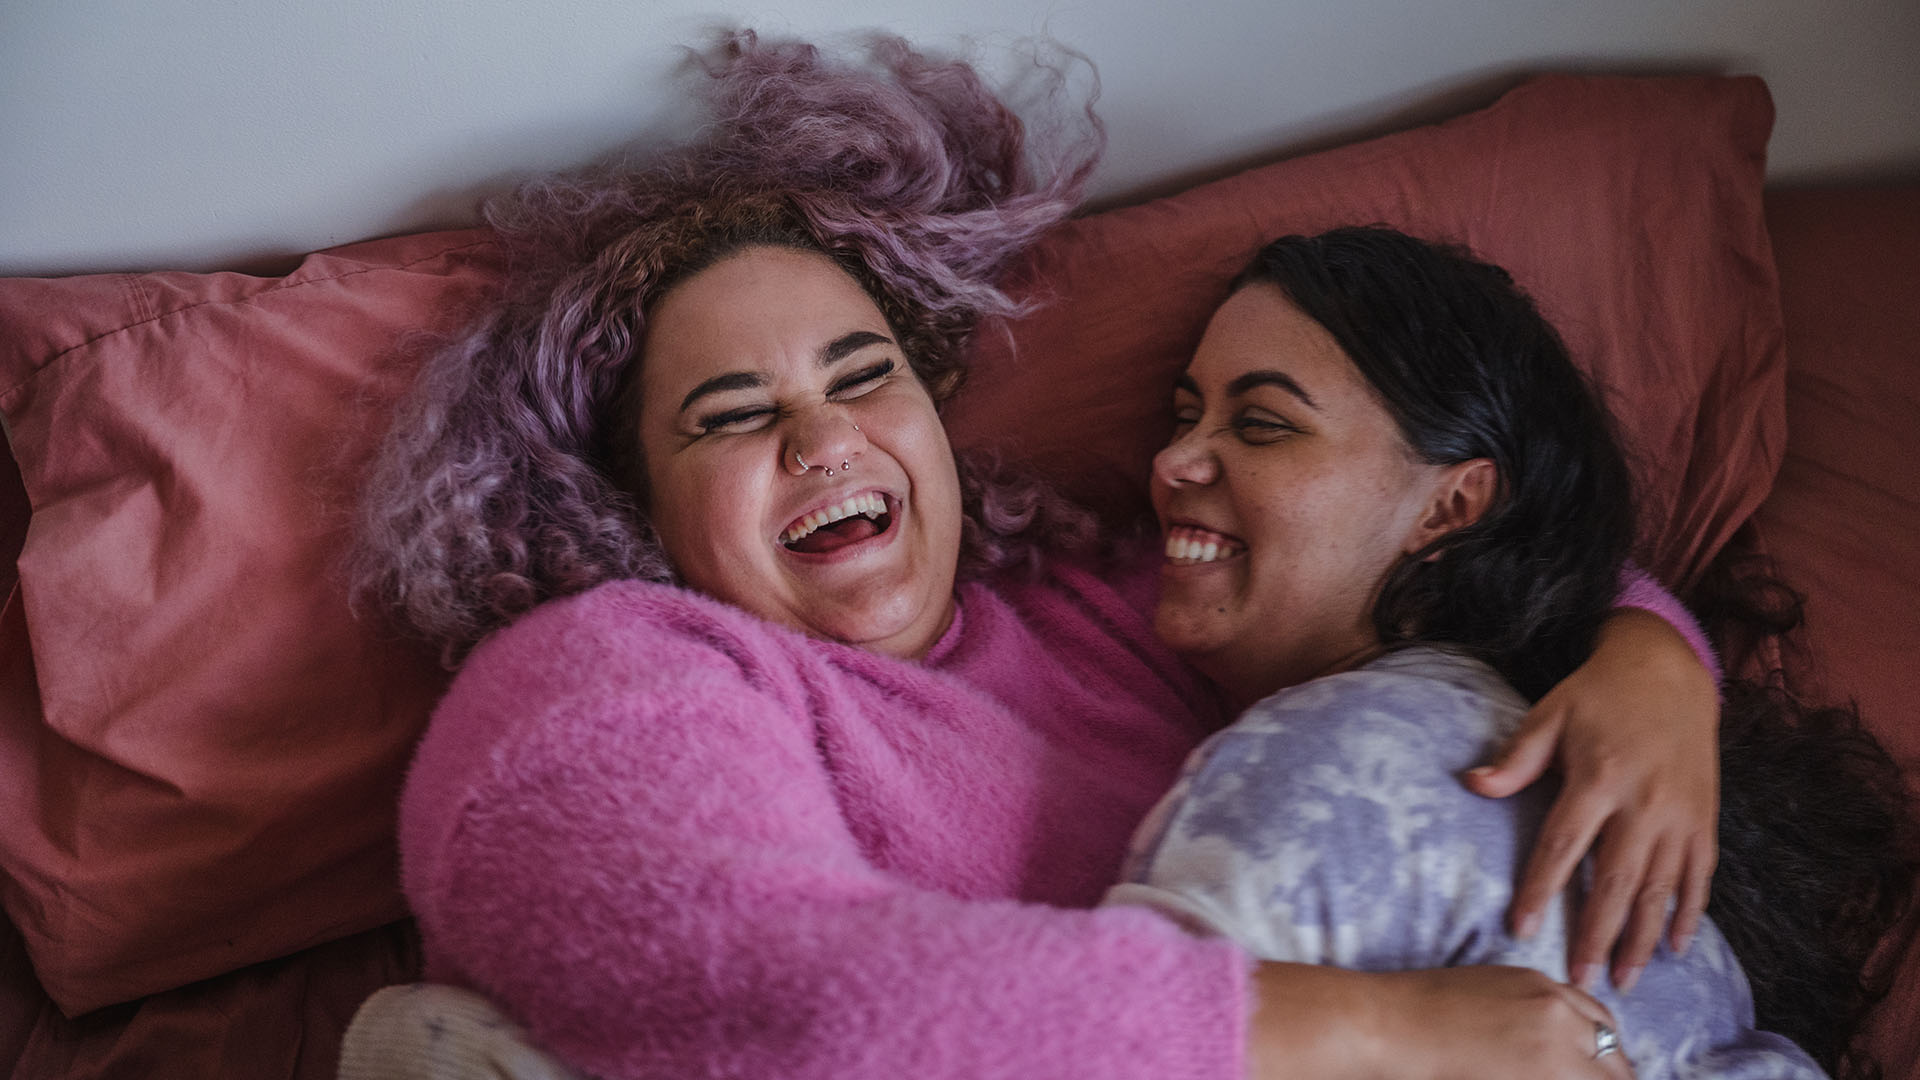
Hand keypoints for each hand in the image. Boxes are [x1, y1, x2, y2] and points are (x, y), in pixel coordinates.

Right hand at [1243, 963, 1633, 1079]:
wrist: (1388, 1023)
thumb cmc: (1416, 1012)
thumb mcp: (1482, 994)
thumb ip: (1525, 1015)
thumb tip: (1539, 1051)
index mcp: (1541, 986)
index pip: (1600, 1023)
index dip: (1601, 1055)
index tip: (1594, 1073)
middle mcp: (1557, 1011)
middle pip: (1614, 1057)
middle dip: (1607, 1077)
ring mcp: (1554, 1047)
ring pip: (1608, 1077)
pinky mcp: (1542, 1075)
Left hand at [1465, 609, 1719, 990]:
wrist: (1669, 670)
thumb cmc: (1597, 694)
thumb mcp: (1549, 714)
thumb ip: (1516, 758)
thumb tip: (1472, 784)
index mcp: (1598, 778)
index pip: (1563, 846)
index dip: (1542, 890)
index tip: (1523, 930)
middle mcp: (1643, 802)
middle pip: (1616, 881)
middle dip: (1597, 935)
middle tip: (1581, 980)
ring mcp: (1680, 815)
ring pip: (1660, 889)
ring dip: (1642, 938)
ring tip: (1624, 981)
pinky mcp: (1706, 819)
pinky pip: (1699, 877)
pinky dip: (1688, 914)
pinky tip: (1675, 947)